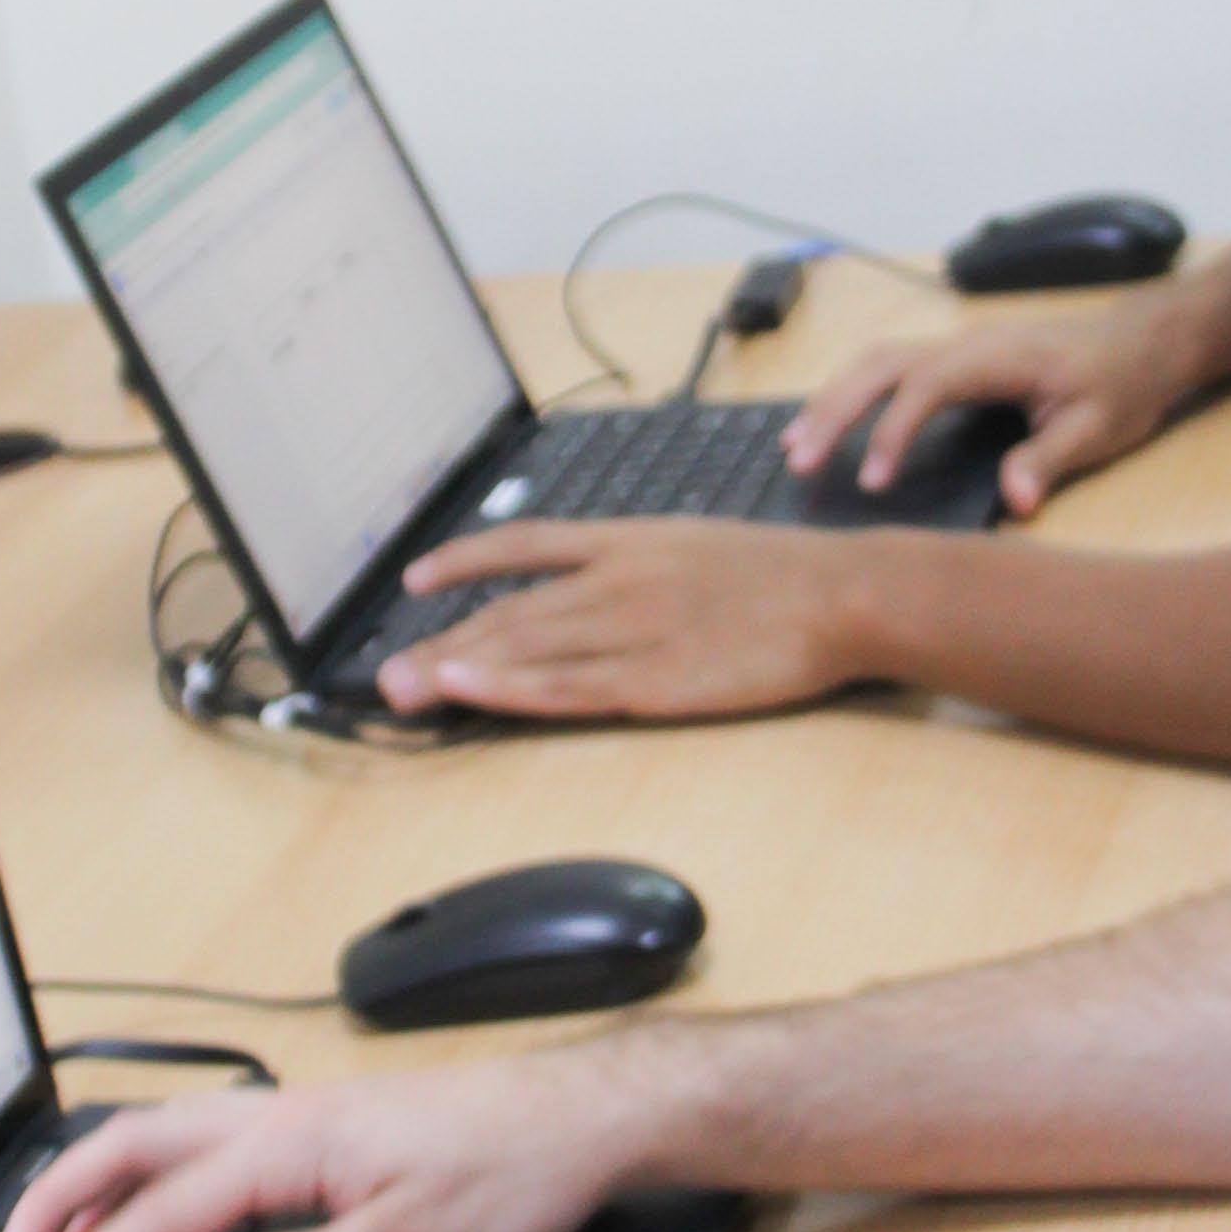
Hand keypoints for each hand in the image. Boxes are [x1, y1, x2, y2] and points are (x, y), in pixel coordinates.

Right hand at [0, 1058, 643, 1231]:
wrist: (579, 1120)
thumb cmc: (508, 1179)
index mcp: (289, 1147)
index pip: (157, 1211)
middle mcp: (281, 1120)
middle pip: (135, 1145)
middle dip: (60, 1200)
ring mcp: (301, 1119)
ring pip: (169, 1138)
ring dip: (103, 1183)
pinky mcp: (327, 1131)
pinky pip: (213, 1146)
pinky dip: (161, 1179)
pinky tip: (159, 1218)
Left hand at [380, 521, 869, 721]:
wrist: (842, 595)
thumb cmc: (783, 577)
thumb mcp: (700, 542)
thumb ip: (644, 561)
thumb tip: (598, 577)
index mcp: (631, 540)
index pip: (528, 545)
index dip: (466, 560)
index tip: (417, 579)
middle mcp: (619, 578)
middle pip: (512, 611)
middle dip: (444, 642)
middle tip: (388, 673)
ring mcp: (635, 629)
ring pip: (528, 648)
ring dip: (458, 669)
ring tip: (403, 690)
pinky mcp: (657, 680)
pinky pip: (568, 687)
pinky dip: (510, 689)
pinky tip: (468, 691)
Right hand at [783, 295, 1212, 516]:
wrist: (1141, 345)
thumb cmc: (1121, 385)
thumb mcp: (1099, 428)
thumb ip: (1050, 459)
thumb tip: (1015, 501)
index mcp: (998, 357)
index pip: (926, 386)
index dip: (892, 430)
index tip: (872, 481)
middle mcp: (967, 344)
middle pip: (881, 364)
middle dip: (835, 409)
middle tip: (800, 461)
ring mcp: (957, 348)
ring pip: (876, 362)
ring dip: (833, 399)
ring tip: (795, 447)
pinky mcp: (955, 361)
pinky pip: (889, 369)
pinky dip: (851, 393)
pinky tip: (828, 425)